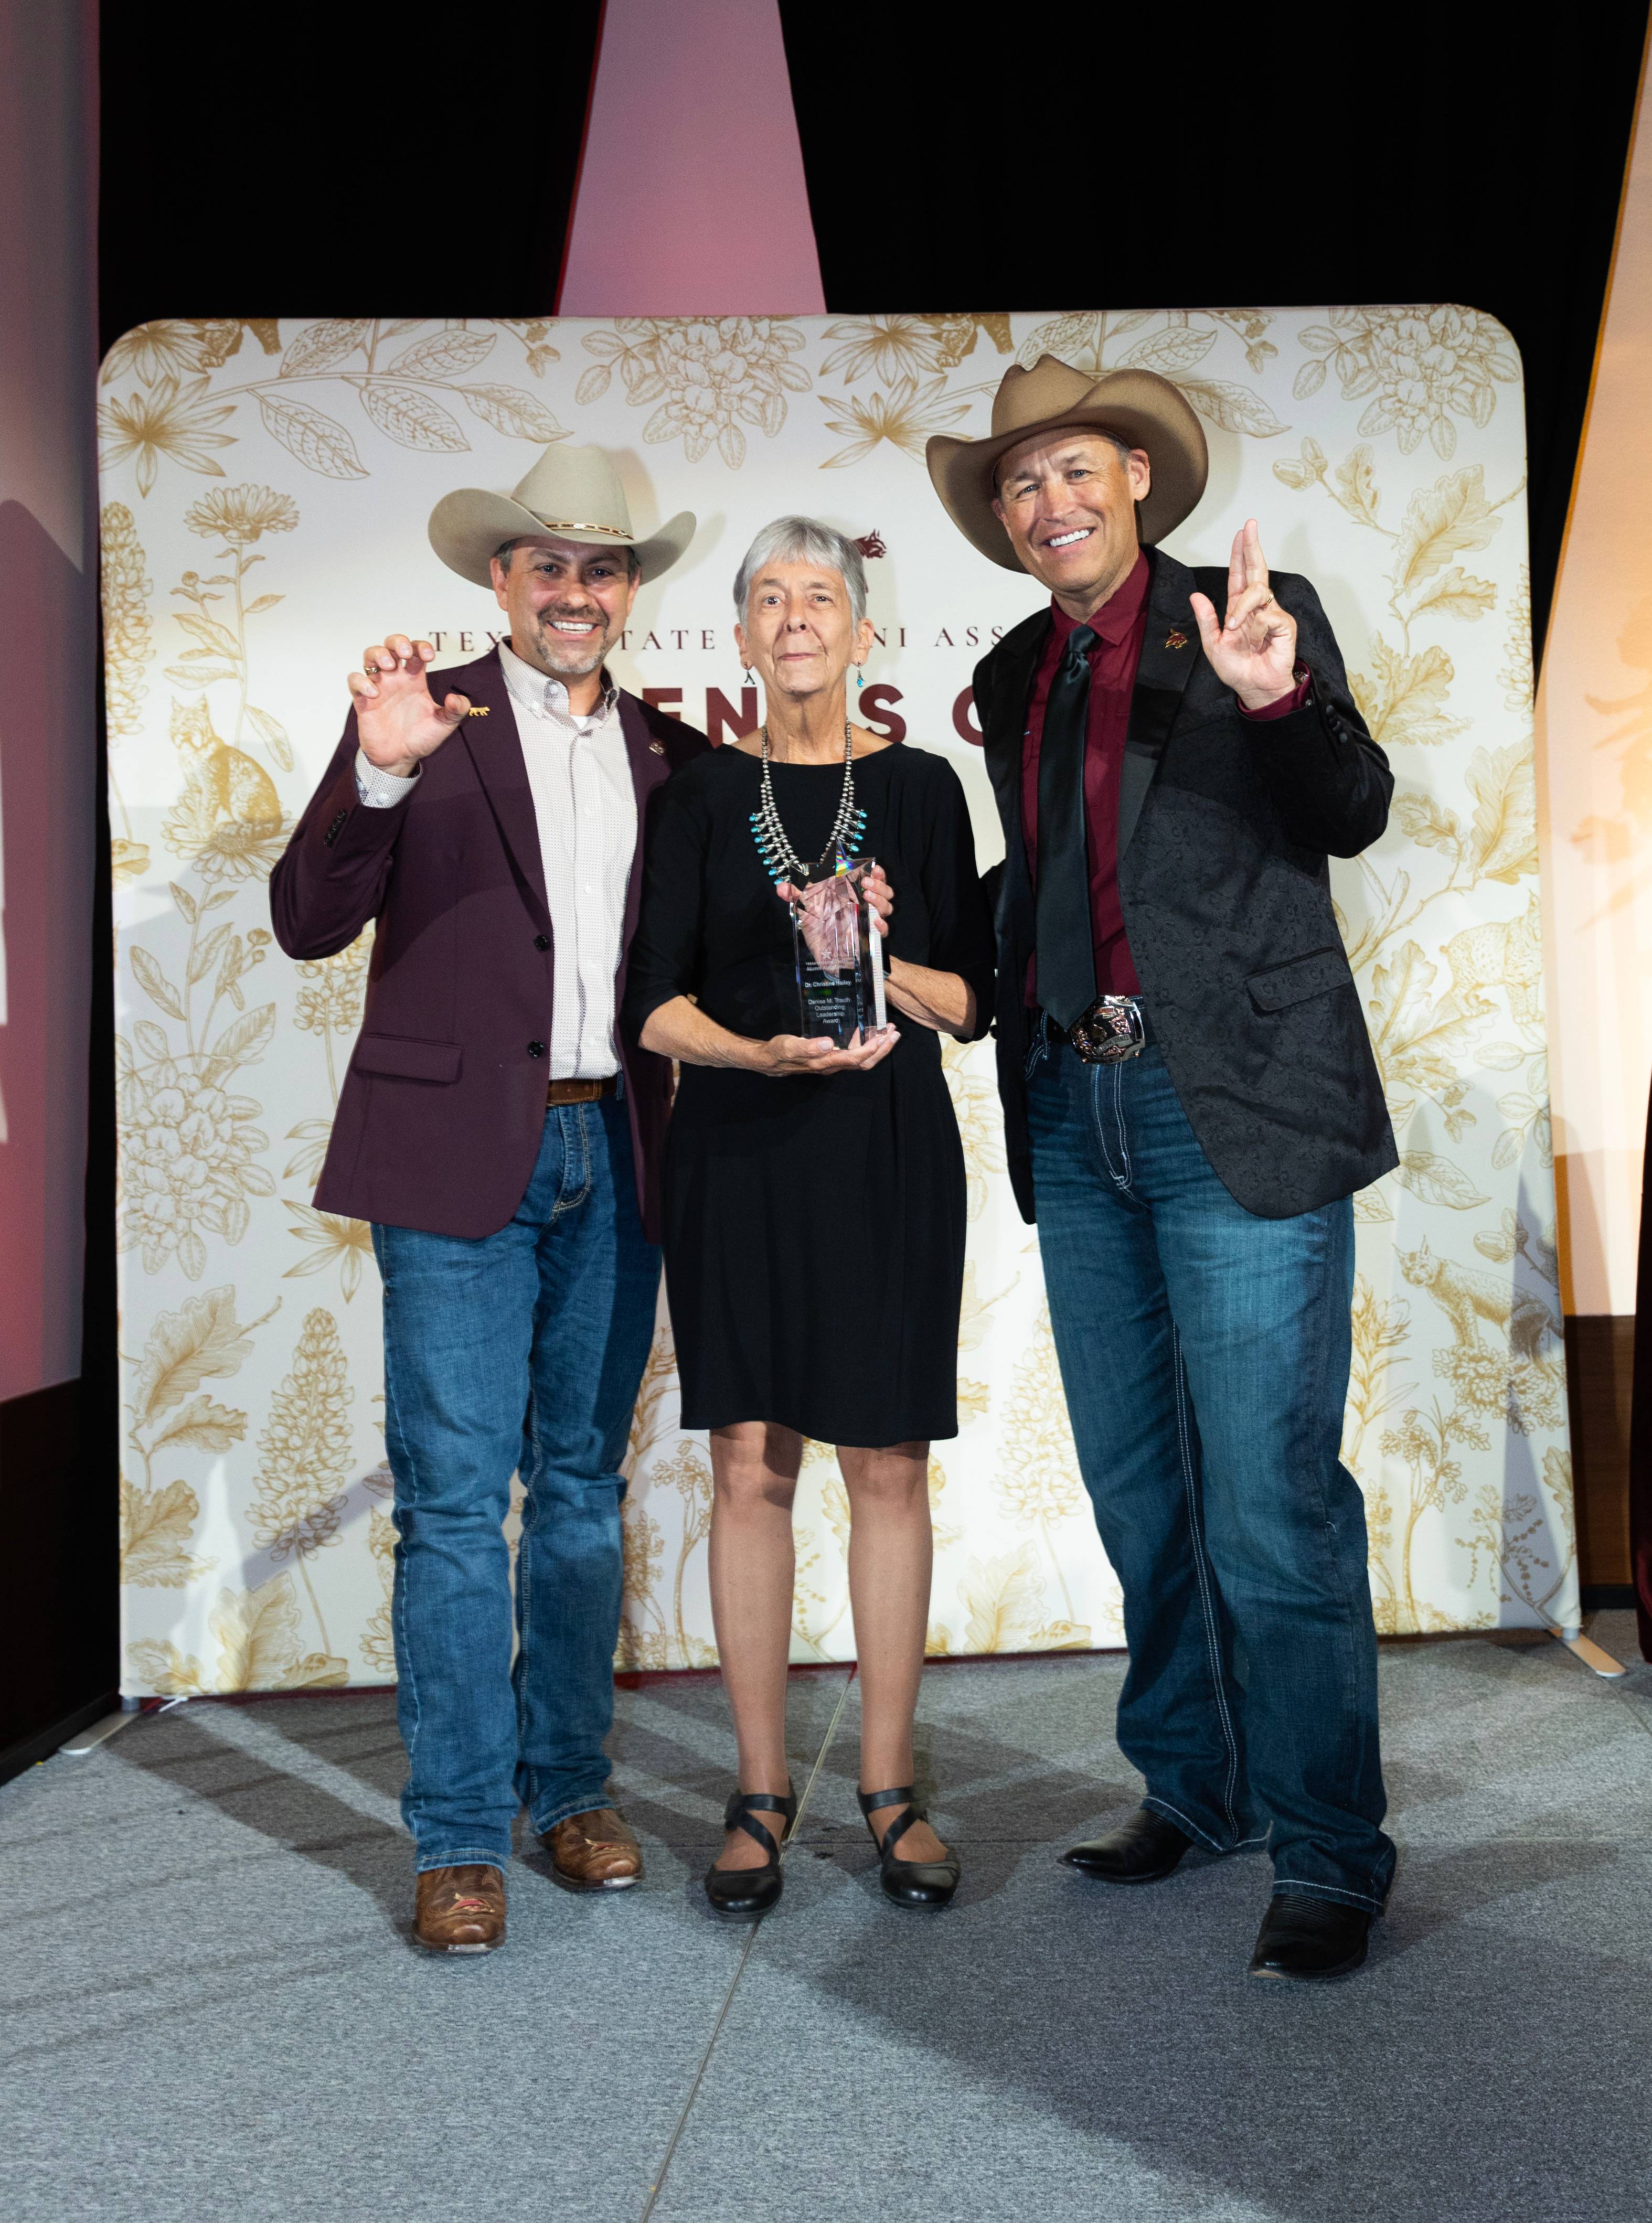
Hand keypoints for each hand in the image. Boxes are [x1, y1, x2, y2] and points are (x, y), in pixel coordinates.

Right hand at [349, 634, 471, 776]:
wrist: (400, 758)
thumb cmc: (420, 738)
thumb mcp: (444, 725)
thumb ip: (456, 711)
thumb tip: (457, 698)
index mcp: (415, 679)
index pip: (416, 651)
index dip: (421, 646)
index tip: (429, 657)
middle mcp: (396, 678)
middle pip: (391, 645)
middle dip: (397, 642)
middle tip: (405, 654)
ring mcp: (379, 686)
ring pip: (370, 655)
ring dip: (378, 654)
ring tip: (389, 666)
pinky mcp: (363, 700)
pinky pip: (355, 680)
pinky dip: (362, 681)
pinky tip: (375, 693)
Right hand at [753, 1028, 898, 1077]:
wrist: (769, 1060)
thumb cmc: (778, 1052)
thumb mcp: (789, 1046)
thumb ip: (807, 1046)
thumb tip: (827, 1043)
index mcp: (825, 1063)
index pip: (855, 1058)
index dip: (871, 1049)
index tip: (883, 1036)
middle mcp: (832, 1065)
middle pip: (864, 1062)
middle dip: (882, 1049)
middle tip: (894, 1032)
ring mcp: (832, 1063)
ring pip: (861, 1059)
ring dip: (877, 1047)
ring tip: (888, 1032)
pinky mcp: (830, 1058)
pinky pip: (853, 1054)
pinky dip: (865, 1045)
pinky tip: (867, 1033)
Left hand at [775, 865, 894, 953]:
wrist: (826, 957)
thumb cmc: (820, 930)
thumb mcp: (808, 911)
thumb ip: (797, 897)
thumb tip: (781, 887)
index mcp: (853, 895)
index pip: (872, 879)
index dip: (877, 873)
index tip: (874, 868)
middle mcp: (865, 906)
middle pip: (884, 891)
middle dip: (879, 885)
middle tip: (865, 883)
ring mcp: (869, 922)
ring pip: (887, 907)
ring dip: (880, 900)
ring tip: (867, 897)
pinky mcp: (870, 939)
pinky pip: (883, 931)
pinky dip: (882, 925)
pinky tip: (875, 921)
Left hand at [1188, 521, 1298, 710]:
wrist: (1254, 688)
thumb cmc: (1237, 668)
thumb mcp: (1213, 644)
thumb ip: (1206, 620)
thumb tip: (1195, 595)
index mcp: (1238, 607)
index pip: (1239, 574)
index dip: (1240, 553)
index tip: (1241, 532)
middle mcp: (1256, 606)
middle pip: (1255, 568)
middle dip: (1252, 546)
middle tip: (1250, 525)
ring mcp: (1271, 613)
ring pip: (1257, 591)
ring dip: (1242, 607)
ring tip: (1235, 628)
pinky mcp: (1283, 624)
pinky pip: (1268, 613)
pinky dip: (1255, 624)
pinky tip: (1251, 637)